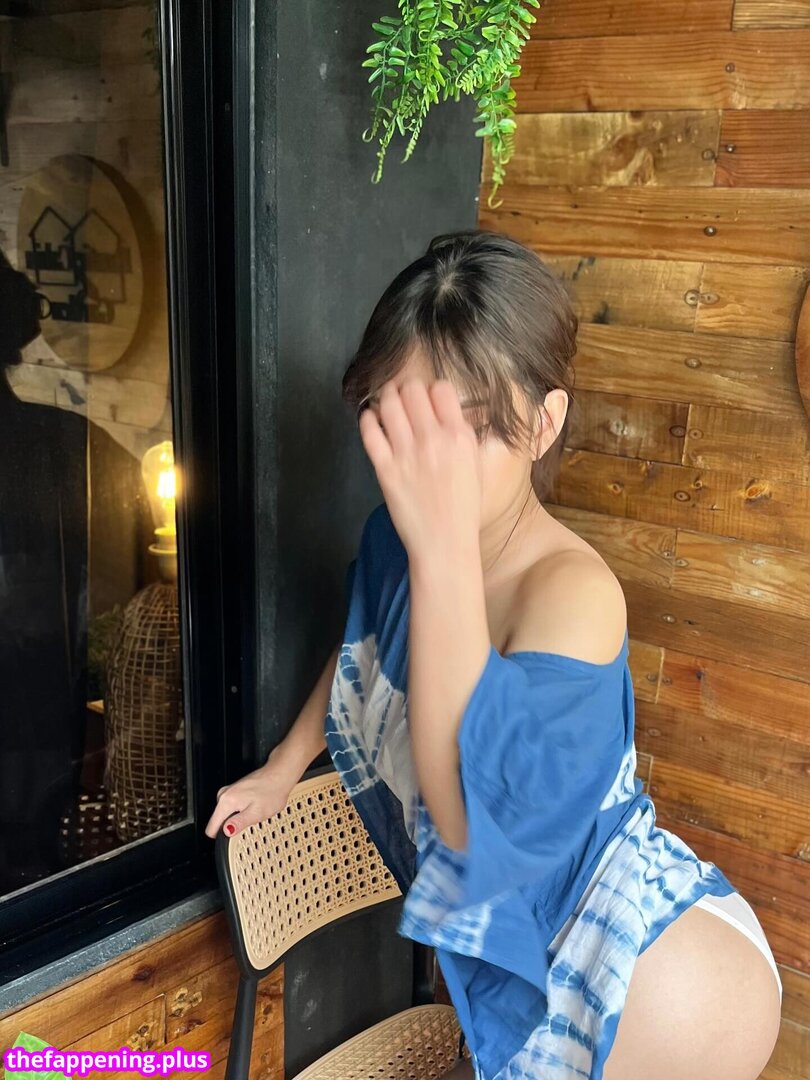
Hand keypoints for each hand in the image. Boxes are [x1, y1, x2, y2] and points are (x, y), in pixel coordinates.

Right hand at [204, 754, 297, 837]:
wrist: (279, 775)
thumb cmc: (272, 792)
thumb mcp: (257, 813)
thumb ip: (239, 823)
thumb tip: (226, 832)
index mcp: (227, 801)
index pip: (211, 828)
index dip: (222, 837)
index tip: (233, 837)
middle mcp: (224, 795)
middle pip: (218, 822)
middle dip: (233, 826)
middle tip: (250, 821)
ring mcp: (228, 792)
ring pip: (225, 815)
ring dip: (238, 818)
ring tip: (253, 812)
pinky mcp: (234, 791)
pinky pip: (231, 808)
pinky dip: (241, 811)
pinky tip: (253, 807)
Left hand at [358, 378, 481, 559]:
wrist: (445, 543)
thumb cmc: (463, 509)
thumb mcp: (475, 465)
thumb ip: (461, 435)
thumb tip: (447, 413)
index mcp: (459, 436)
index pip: (441, 389)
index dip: (432, 390)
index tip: (427, 398)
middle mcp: (432, 439)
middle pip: (412, 390)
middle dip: (407, 388)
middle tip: (403, 395)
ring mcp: (406, 453)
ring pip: (389, 404)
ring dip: (386, 396)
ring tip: (385, 398)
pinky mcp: (385, 469)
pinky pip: (369, 432)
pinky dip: (367, 419)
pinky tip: (370, 419)